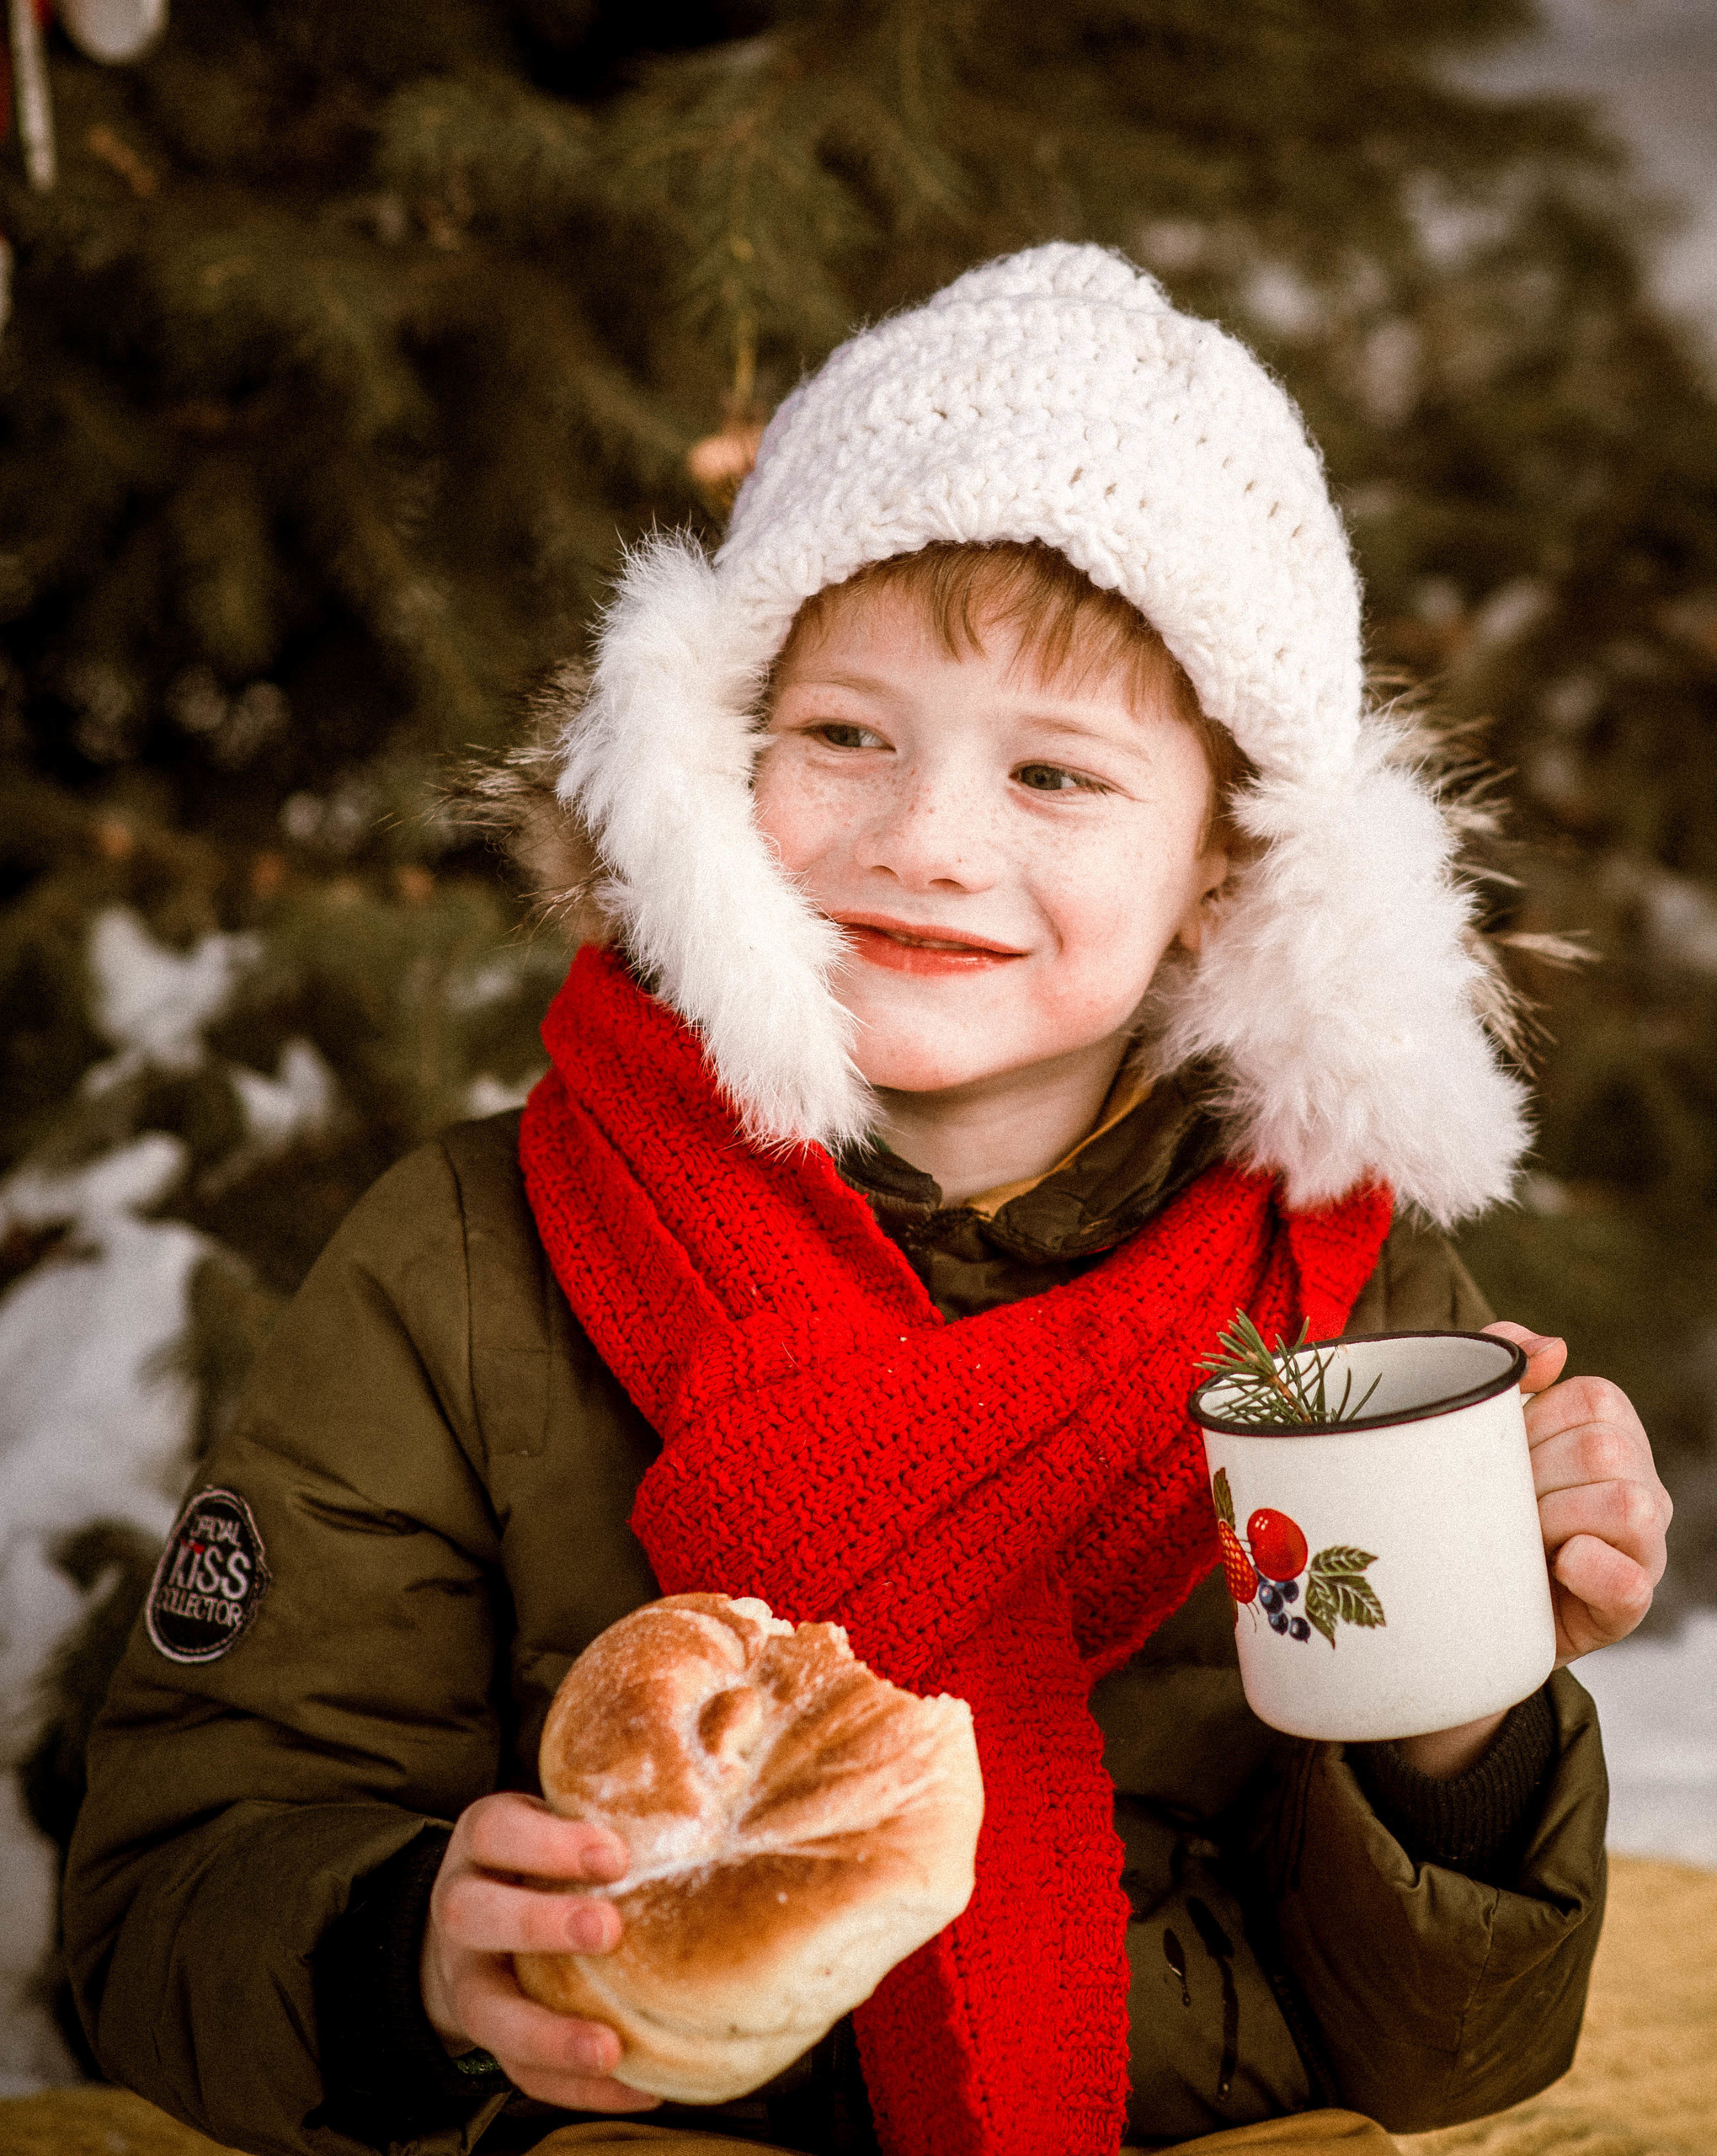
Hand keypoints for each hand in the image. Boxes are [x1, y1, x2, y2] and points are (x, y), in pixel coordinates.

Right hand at [420, 1791, 656, 2111]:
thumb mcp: (556, 1818)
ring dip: (548, 2033)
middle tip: (607, 1930)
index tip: (614, 1855)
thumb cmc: (542, 1856)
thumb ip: (608, 1811)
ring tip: (609, 2048)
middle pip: (472, 1915)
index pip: (496, 1832)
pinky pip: (518, 2072)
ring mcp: (466, 1977)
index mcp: (482, 1845)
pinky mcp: (487, 2035)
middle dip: (539, 1924)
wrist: (477, 1914)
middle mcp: (461, 1908)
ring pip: (485, 2011)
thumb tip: (711, 1796)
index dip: (549, 1844)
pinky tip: (634, 2089)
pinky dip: (574, 2088)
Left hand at [1483, 1321, 1670, 1663]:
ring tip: (1521, 1537)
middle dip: (1537, 1475)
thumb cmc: (1471, 1497)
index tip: (1500, 1455)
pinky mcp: (1625, 1606)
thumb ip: (1505, 1362)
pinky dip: (1589, 1570)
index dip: (1535, 1424)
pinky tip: (1555, 1566)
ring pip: (1628, 1506)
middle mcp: (1640, 1486)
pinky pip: (1628, 1583)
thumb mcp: (1472, 1421)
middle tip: (1500, 1503)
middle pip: (1605, 1451)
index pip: (1594, 1399)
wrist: (1453, 1594)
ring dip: (1556, 1520)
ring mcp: (1642, 1547)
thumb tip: (1556, 1349)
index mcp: (1609, 1434)